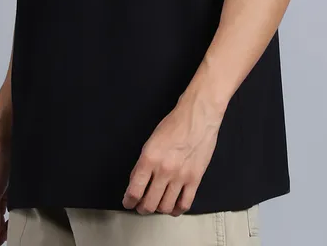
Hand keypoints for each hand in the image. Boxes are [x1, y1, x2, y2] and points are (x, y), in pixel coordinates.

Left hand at [122, 94, 223, 215]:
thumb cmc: (174, 124)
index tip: (128, 202)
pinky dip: (177, 210)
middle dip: (142, 208)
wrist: (198, 117)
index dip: (129, 201)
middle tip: (141, 206)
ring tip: (157, 205)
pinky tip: (173, 206)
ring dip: (159, 209)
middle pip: (149, 204)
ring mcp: (181, 176)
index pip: (135, 190)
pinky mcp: (195, 179)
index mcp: (149, 158)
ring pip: (166, 207)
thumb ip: (143, 163)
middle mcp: (164, 170)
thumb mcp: (151, 141)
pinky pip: (185, 204)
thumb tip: (136, 181)